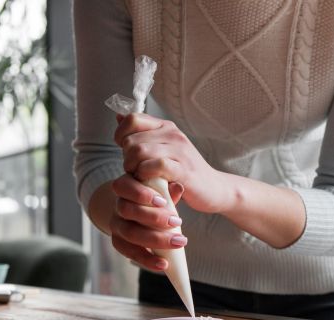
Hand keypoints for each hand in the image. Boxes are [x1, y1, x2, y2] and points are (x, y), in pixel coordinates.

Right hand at [109, 173, 185, 270]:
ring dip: (156, 239)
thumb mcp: (159, 190)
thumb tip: (178, 187)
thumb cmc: (151, 198)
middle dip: (154, 218)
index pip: (124, 186)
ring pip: (130, 233)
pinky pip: (130, 252)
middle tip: (177, 222)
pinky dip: (147, 259)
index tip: (163, 201)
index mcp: (125, 187)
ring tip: (178, 242)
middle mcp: (117, 205)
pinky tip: (164, 264)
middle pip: (128, 210)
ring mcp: (116, 225)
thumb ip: (167, 190)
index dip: (141, 194)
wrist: (134, 210)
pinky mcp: (118, 242)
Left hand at [114, 113, 230, 213]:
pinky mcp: (184, 170)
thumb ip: (141, 135)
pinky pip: (157, 165)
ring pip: (140, 151)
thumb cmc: (184, 171)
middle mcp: (173, 134)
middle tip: (134, 170)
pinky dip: (146, 175)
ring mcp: (180, 151)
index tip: (124, 150)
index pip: (132, 119)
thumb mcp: (162, 149)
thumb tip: (119, 117)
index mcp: (166, 127)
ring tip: (140, 177)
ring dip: (133, 168)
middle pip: (132, 139)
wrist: (213, 188)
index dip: (121, 135)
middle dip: (126, 158)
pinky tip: (149, 182)